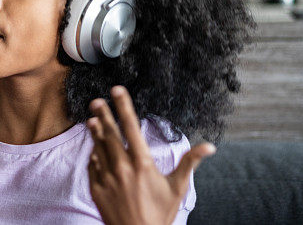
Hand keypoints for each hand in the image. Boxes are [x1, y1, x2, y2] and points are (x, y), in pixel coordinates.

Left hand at [87, 86, 215, 224]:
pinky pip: (93, 166)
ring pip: (98, 148)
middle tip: (97, 100)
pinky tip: (94, 148)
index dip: (124, 106)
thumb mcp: (177, 188)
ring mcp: (106, 178)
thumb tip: (210, 146)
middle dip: (104, 115)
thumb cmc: (160, 214)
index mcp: (142, 164)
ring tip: (92, 119)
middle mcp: (122, 168)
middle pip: (110, 134)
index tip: (117, 90)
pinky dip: (94, 155)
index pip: (131, 127)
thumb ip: (190, 163)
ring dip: (95, 132)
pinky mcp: (96, 188)